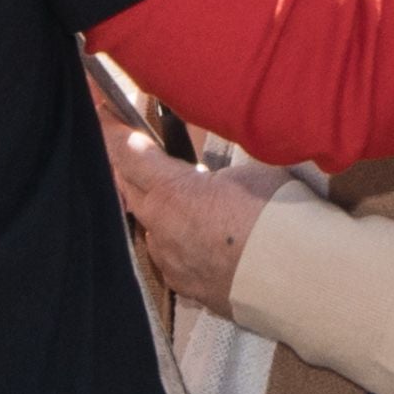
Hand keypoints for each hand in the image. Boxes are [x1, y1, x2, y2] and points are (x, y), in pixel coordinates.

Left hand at [99, 106, 291, 309]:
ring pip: (151, 226)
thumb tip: (210, 168)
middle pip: (128, 188)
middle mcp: (160, 228)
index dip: (107, 126)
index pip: (125, 152)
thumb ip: (215, 168)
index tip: (95, 104)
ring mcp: (171, 262)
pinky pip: (172, 257)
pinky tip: (203, 238)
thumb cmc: (279, 217)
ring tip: (186, 197)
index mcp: (171, 192)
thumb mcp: (248, 172)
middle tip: (133, 145)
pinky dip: (180, 242)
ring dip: (159, 208)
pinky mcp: (188, 288)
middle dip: (128, 165)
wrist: (298, 279)